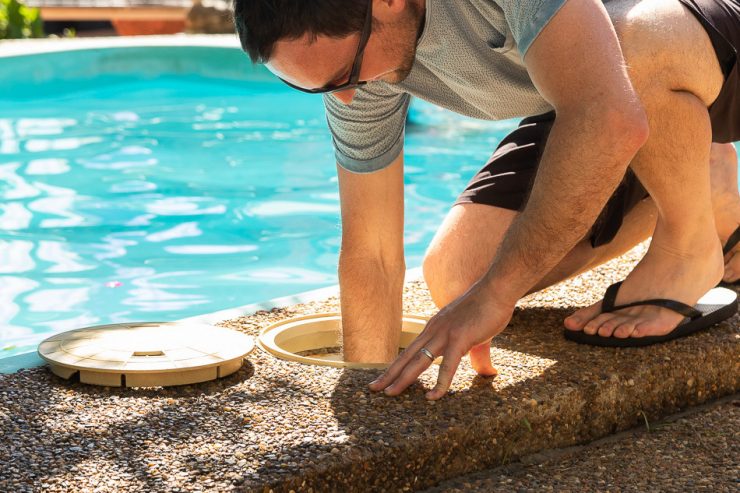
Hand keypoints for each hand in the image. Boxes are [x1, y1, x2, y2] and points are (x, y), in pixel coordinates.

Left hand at [367, 283, 514, 399]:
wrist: (496, 288)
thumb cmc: (488, 308)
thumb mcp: (477, 336)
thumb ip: (477, 355)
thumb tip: (486, 372)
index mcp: (434, 328)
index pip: (410, 351)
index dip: (396, 366)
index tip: (384, 378)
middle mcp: (433, 331)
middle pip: (406, 357)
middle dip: (388, 374)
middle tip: (372, 389)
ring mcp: (445, 335)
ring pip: (418, 362)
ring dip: (402, 379)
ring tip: (389, 394)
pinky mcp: (459, 339)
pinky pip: (447, 366)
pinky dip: (439, 383)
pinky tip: (432, 397)